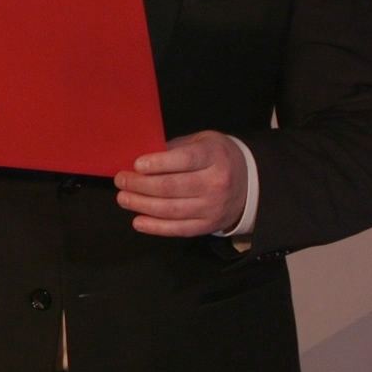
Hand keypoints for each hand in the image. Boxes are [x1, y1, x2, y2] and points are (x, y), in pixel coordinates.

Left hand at [113, 131, 247, 236]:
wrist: (250, 183)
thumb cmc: (217, 157)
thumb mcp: (202, 142)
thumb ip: (175, 149)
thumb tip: (140, 160)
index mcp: (214, 156)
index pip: (184, 160)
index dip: (158, 163)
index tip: (137, 165)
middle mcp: (216, 183)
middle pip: (172, 187)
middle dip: (141, 185)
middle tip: (121, 180)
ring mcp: (213, 207)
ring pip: (172, 210)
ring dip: (142, 205)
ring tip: (123, 198)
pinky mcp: (209, 225)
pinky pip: (179, 229)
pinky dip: (156, 227)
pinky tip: (138, 221)